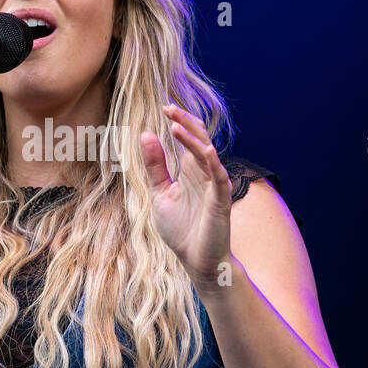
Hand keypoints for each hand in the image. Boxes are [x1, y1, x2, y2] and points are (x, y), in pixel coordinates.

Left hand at [139, 104, 232, 292]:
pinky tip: (204, 150)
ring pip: (207, 155)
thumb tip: (146, 134)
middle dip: (185, 123)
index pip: (187, 138)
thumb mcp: (160, 194)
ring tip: (176, 124)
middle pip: (198, 140)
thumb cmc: (181, 229)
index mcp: (190, 170)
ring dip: (193, 139)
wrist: (195, 261)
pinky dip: (213, 163)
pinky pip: (219, 178)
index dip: (179, 122)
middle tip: (169, 107)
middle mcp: (204, 173)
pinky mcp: (220, 201)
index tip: (164, 107)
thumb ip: (155, 166)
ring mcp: (213, 186)